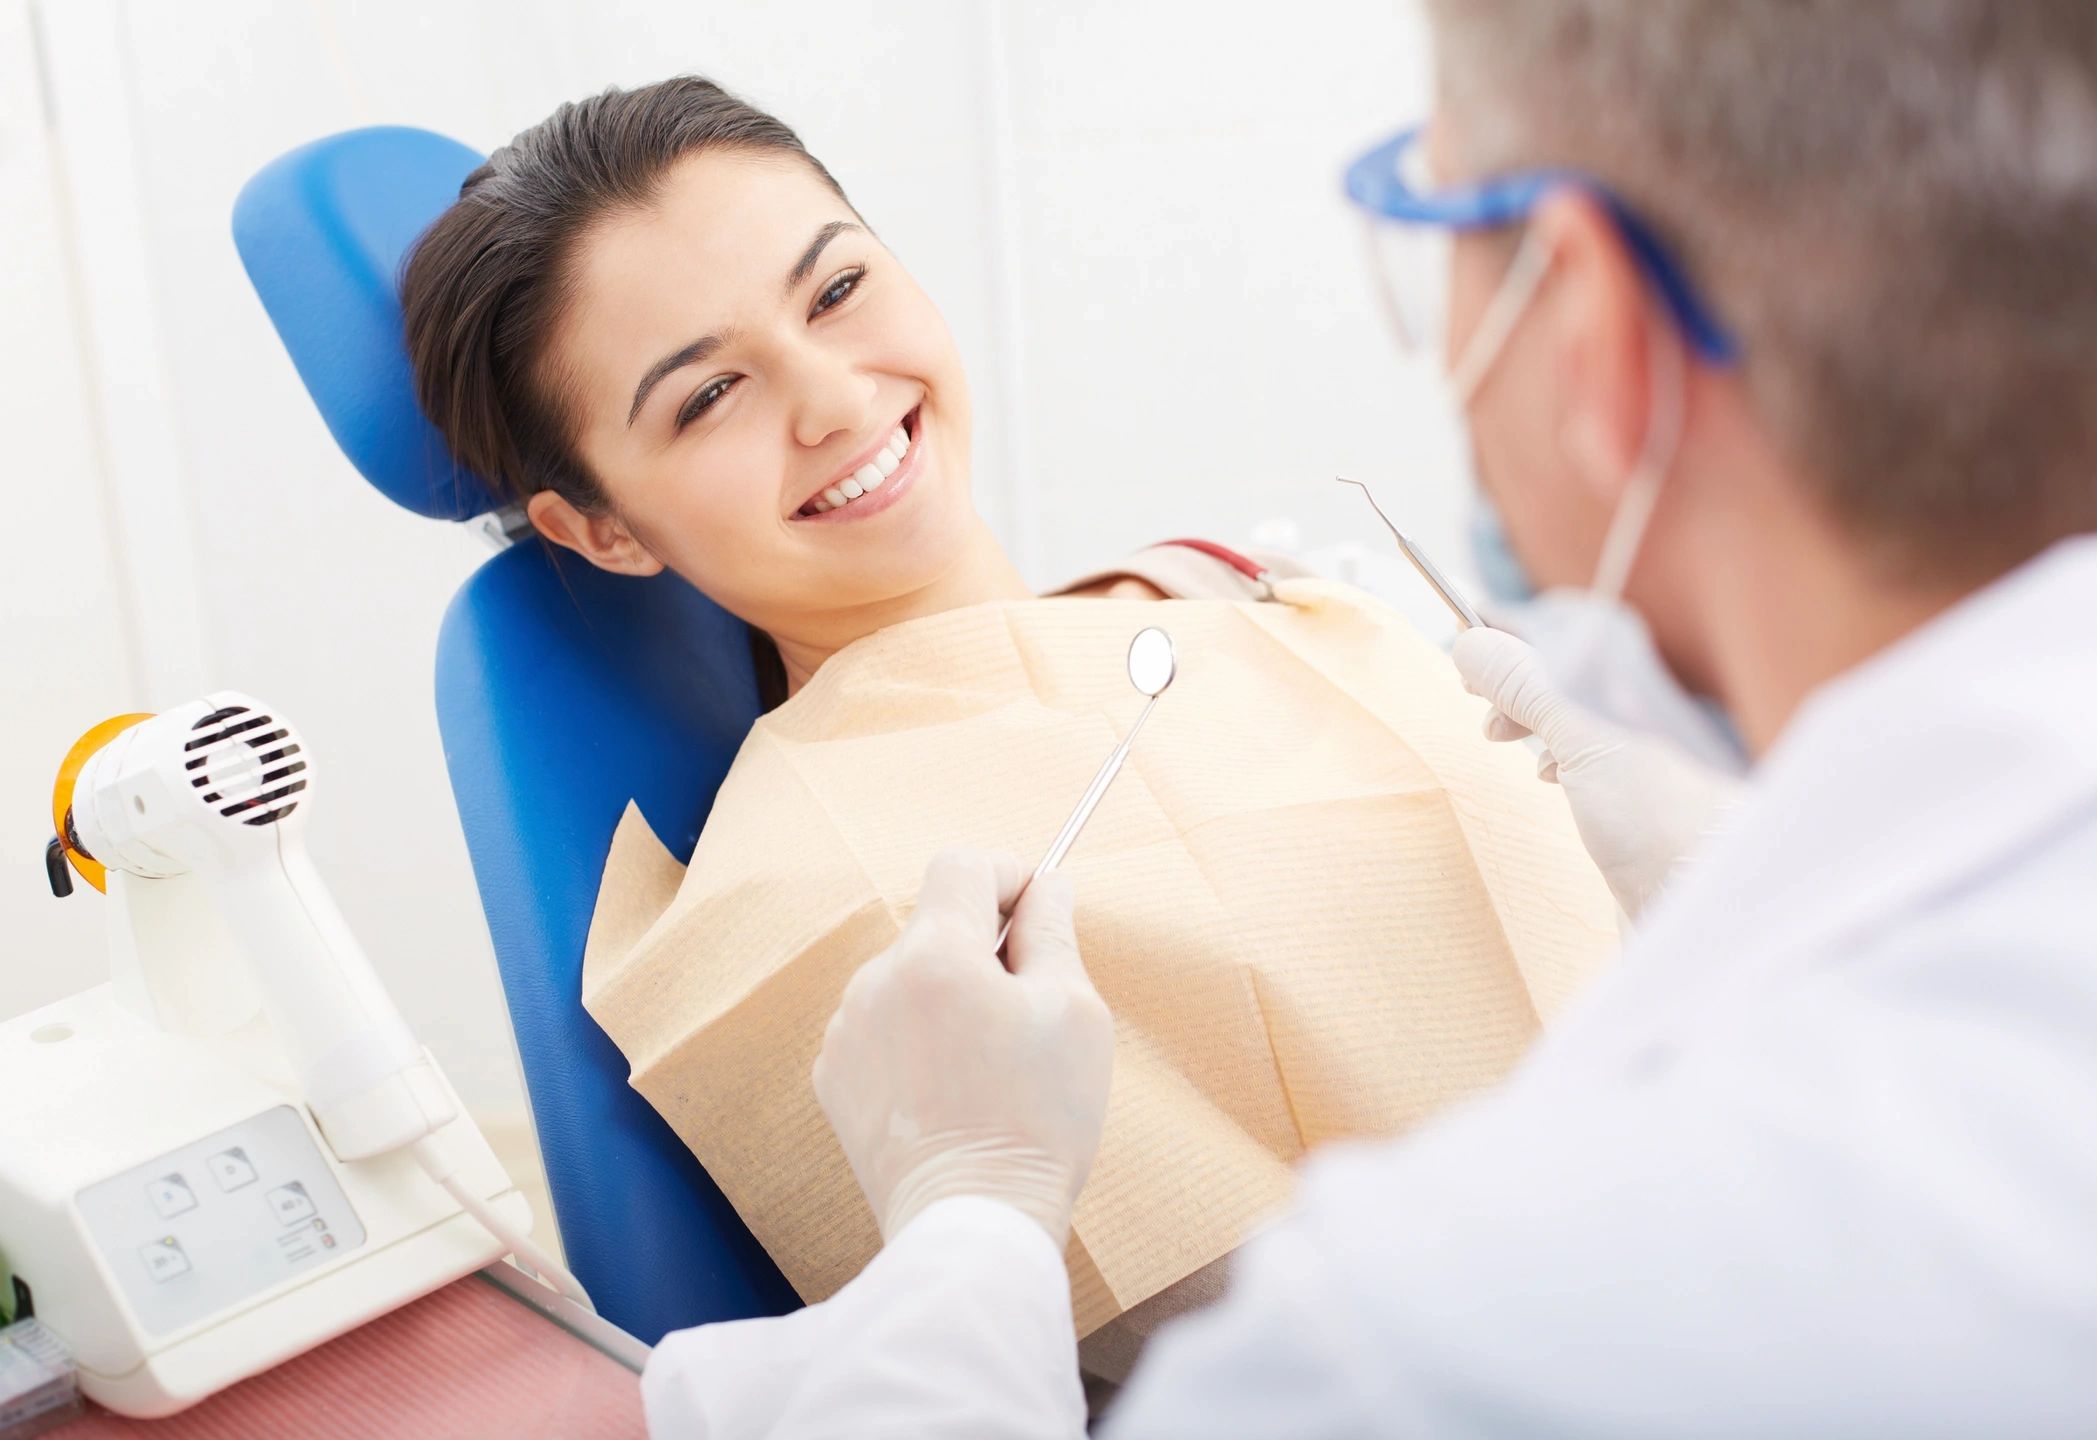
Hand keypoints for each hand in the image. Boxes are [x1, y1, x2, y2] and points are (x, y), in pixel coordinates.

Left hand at [813, 850, 1115, 1247]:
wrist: (972, 1222)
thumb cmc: (1037, 1120)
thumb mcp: (1074, 1012)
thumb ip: (1054, 931)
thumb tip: (1047, 886)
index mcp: (936, 955)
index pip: (963, 865)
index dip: (1008, 875)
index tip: (1036, 911)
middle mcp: (876, 980)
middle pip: (936, 925)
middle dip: (983, 949)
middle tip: (1026, 1010)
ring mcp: (847, 1030)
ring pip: (909, 978)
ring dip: (947, 995)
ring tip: (987, 1065)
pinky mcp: (833, 1076)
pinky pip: (882, 1027)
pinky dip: (915, 1040)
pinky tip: (949, 1091)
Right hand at [1451, 627, 1742, 917]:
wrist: (1711, 901)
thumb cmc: (1661, 818)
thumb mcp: (1584, 739)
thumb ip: (1529, 687)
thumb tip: (1471, 643)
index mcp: (1631, 684)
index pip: (1562, 627)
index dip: (1510, 627)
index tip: (1465, 630)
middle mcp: (1634, 711)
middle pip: (1561, 668)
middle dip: (1512, 674)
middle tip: (1470, 690)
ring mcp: (1633, 755)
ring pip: (1569, 712)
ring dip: (1528, 713)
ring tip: (1499, 733)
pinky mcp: (1630, 800)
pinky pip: (1583, 754)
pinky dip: (1554, 753)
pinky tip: (1545, 776)